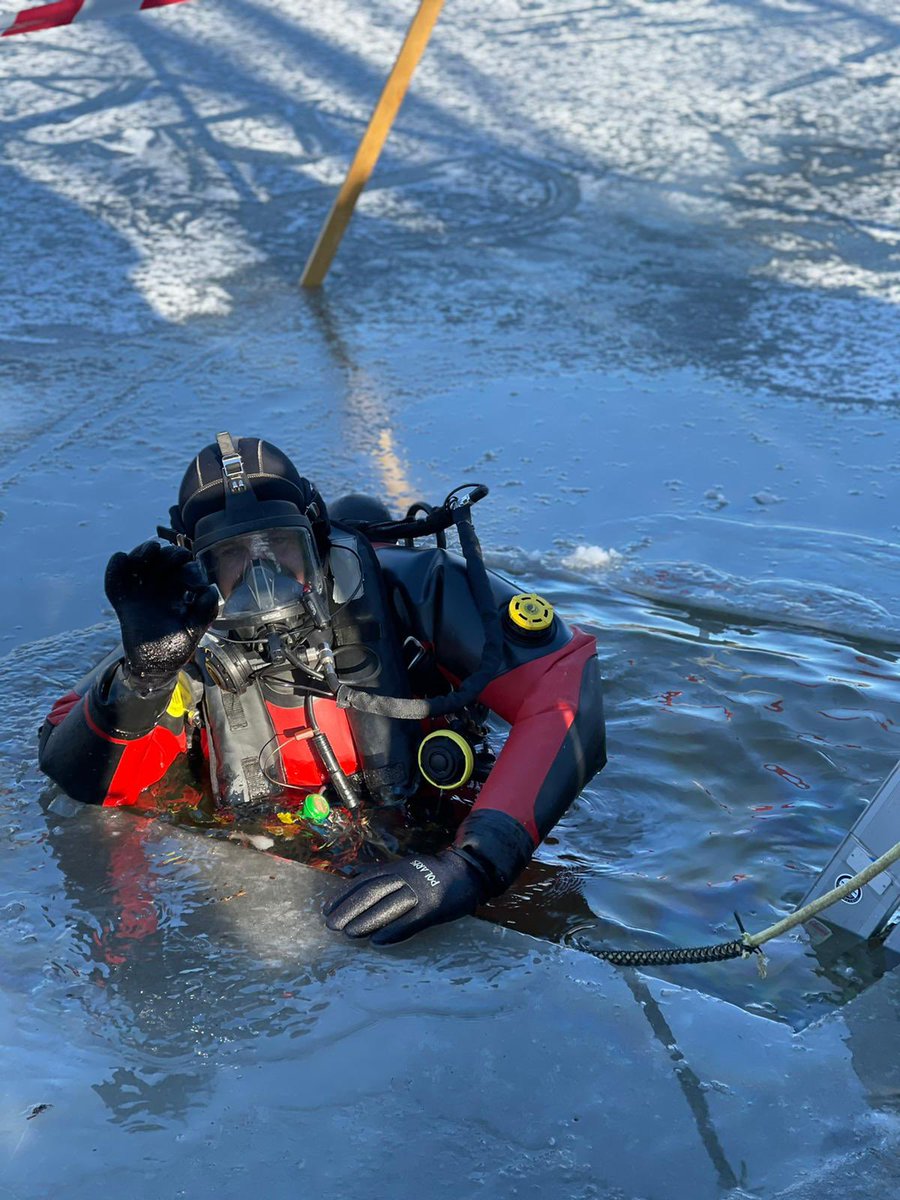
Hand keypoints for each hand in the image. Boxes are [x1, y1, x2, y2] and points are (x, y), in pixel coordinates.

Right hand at [105, 541, 218, 690]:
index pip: (180, 566)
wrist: (153, 666)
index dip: (182, 558)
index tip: (185, 559)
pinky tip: (121, 558)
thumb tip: (209, 590)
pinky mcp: (123, 599)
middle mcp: (159, 586)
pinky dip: (115, 567)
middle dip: (165, 553)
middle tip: (169, 555)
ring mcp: (139, 590)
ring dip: (142, 551)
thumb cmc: (175, 647)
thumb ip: (204, 612)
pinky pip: (115, 578)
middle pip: (160, 559)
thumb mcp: (194, 630)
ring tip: (147, 552)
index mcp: (177, 590)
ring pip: (139, 562)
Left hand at [323, 849, 486, 945]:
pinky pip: (410, 921)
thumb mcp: (406, 867)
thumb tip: (356, 884)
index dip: (344, 894)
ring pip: (388, 905)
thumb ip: (385, 876)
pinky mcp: (432, 908)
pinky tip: (378, 941)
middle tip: (331, 925)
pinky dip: (393, 931)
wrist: (467, 872)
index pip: (364, 880)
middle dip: (349, 908)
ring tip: (348, 933)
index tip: (326, 909)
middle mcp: (405, 876)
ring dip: (366, 920)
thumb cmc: (432, 874)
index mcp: (396, 867)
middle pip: (372, 891)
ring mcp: (419, 891)